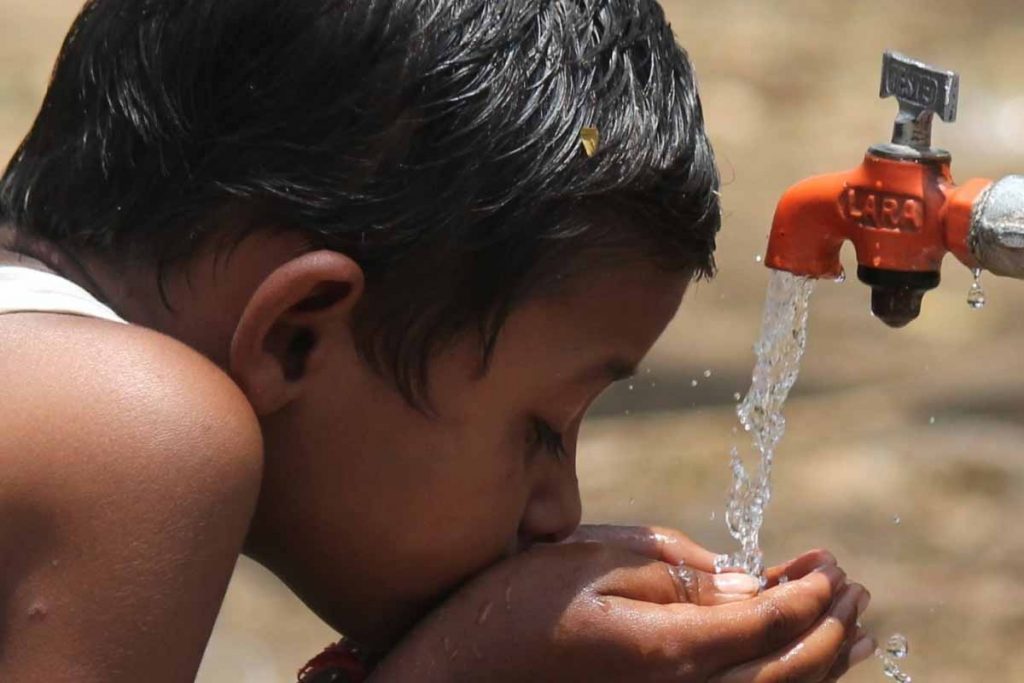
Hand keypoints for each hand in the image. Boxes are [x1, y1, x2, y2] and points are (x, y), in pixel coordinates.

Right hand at [371, 528, 874, 681]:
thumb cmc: (513, 611)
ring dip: (820, 661)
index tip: (832, 563)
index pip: (770, 621)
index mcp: (670, 651)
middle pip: (788, 671)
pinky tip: (790, 664)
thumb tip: (746, 581)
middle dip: (831, 627)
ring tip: (851, 628)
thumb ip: (677, 571)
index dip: (810, 592)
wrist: (455, 676)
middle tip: (855, 586)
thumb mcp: (590, 561)